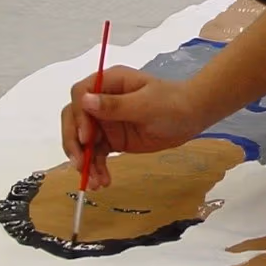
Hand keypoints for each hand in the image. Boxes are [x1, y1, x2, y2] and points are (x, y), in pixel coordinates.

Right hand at [60, 66, 204, 188]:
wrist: (192, 117)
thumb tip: (85, 101)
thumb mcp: (146, 104)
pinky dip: (96, 167)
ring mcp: (105, 121)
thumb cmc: (172, 103)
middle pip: (74, 119)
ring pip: (82, 141)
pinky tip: (102, 181)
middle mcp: (101, 101)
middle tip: (80, 164)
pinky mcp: (112, 140)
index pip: (80, 95)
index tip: (86, 138)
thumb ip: (116, 105)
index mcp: (108, 83)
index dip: (78, 116)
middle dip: (74, 143)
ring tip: (93, 181)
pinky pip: (96, 154)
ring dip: (84, 161)